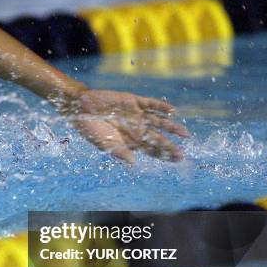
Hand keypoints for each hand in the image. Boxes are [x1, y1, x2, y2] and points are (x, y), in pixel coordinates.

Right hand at [59, 89, 188, 163]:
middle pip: (158, 138)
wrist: (82, 109)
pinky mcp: (133, 102)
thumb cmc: (91, 129)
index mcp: (131, 141)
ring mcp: (136, 115)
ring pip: (158, 122)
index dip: (164, 155)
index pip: (151, 150)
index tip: (176, 160)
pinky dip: (161, 107)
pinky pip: (151, 104)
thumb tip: (134, 164)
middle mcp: (137, 128)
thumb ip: (120, 152)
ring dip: (171, 127)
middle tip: (182, 154)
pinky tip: (172, 112)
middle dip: (170, 146)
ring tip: (185, 133)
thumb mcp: (105, 144)